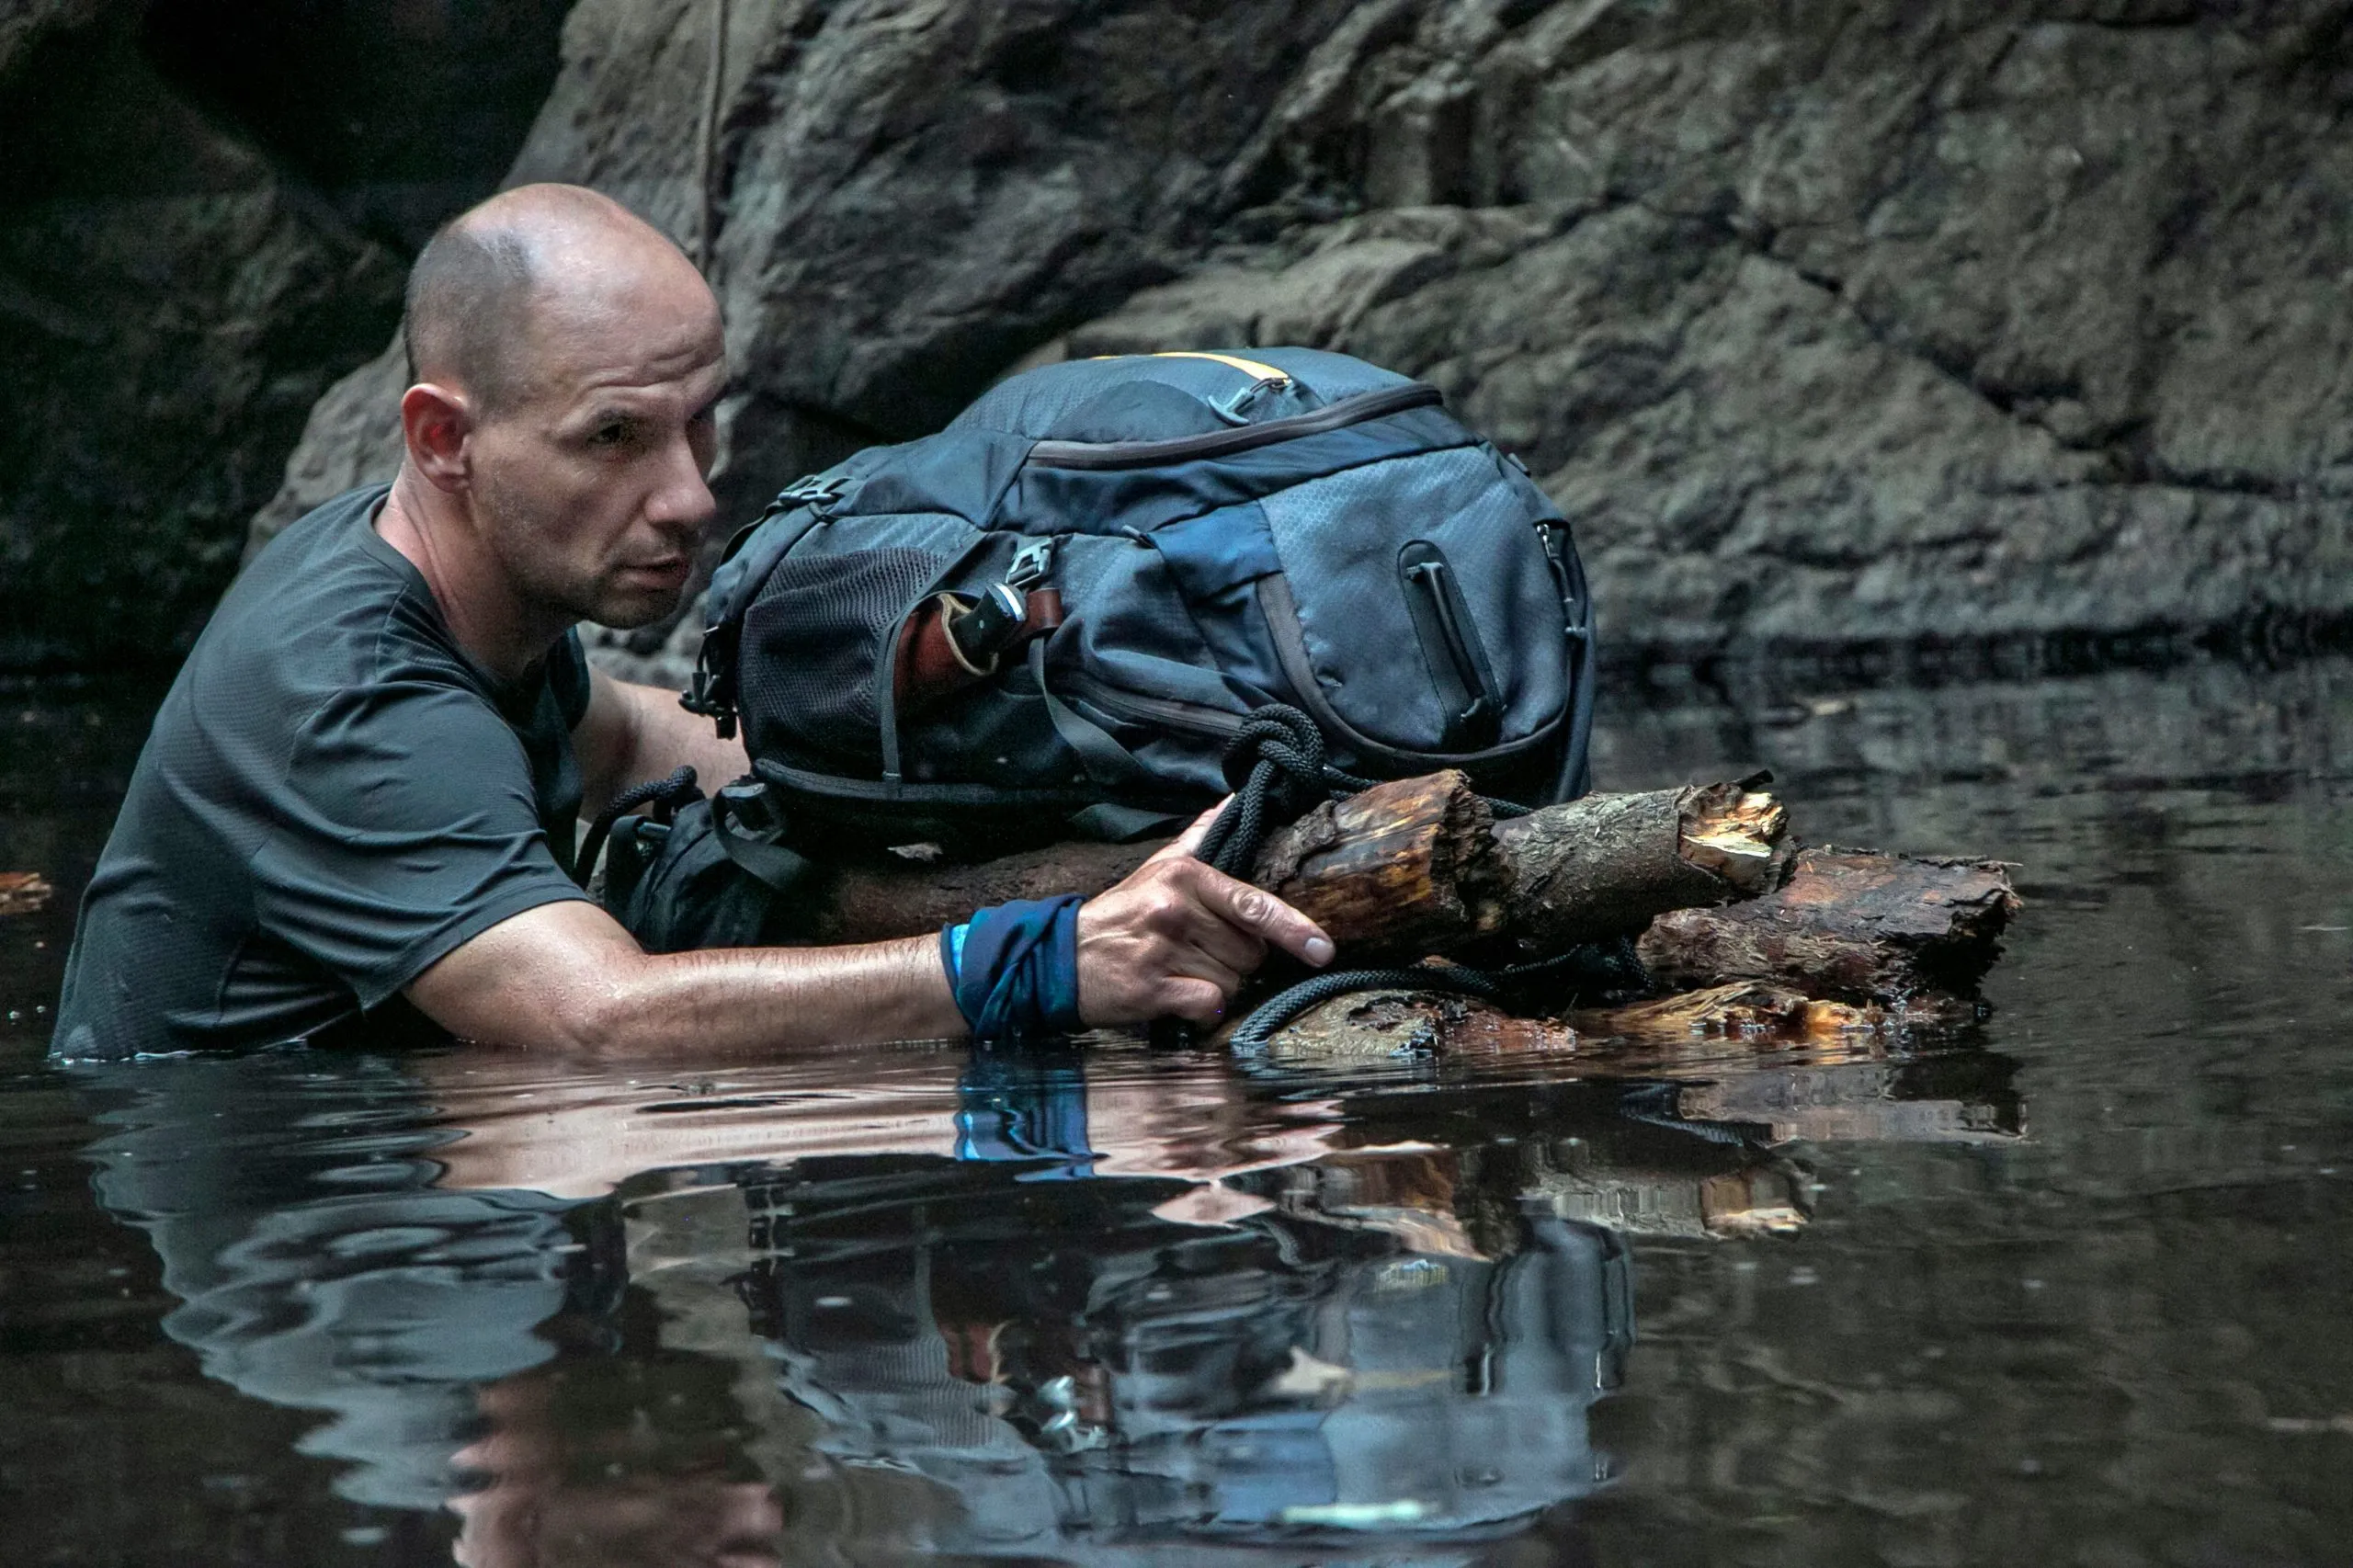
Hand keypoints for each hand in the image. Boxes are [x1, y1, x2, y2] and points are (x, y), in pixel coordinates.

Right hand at [1073, 803, 1334, 1026]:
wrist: (1061, 957)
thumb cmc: (1122, 914)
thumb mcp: (1157, 867)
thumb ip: (1200, 836)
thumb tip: (1233, 800)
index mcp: (1185, 876)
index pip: (1253, 904)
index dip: (1294, 928)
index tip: (1322, 949)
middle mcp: (1175, 909)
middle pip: (1250, 951)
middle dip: (1237, 958)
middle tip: (1200, 951)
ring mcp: (1163, 950)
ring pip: (1233, 982)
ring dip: (1217, 984)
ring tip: (1183, 970)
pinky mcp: (1152, 988)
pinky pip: (1210, 1004)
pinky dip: (1202, 1008)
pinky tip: (1178, 996)